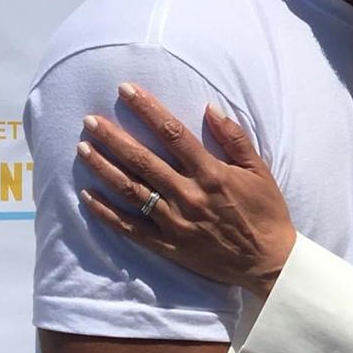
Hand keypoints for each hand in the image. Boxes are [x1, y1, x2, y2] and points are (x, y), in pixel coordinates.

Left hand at [79, 82, 295, 298]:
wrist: (268, 262)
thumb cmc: (266, 213)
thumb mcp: (259, 171)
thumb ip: (234, 138)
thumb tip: (209, 108)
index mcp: (211, 174)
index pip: (173, 133)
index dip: (148, 109)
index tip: (126, 91)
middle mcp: (189, 195)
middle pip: (143, 160)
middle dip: (114, 137)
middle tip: (89, 120)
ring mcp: (175, 222)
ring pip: (131, 190)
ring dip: (104, 168)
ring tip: (83, 149)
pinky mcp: (168, 245)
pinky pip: (131, 228)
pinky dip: (106, 212)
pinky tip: (86, 196)